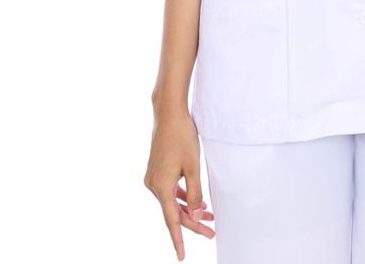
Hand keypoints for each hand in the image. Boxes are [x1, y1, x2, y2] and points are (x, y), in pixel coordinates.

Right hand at [143, 109, 214, 259]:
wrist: (168, 114)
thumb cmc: (182, 137)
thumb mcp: (193, 167)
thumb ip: (195, 194)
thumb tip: (197, 216)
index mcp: (161, 187)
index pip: (172, 221)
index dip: (179, 239)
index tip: (182, 256)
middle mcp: (153, 185)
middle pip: (174, 212)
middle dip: (193, 222)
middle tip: (212, 232)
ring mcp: (153, 178)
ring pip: (172, 201)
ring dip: (189, 209)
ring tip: (210, 216)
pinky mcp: (156, 170)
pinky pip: (169, 190)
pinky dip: (182, 197)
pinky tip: (195, 201)